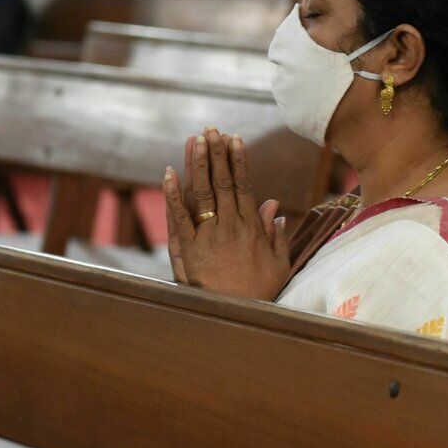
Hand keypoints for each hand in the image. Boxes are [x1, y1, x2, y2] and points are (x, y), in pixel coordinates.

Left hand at [163, 128, 289, 299]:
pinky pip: (178, 217)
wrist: (234, 317)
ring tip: (195, 139)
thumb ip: (276, 235)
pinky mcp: (187, 248)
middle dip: (216, 154)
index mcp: (251, 228)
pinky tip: (168, 173)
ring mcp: (207, 235)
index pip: (244, 185)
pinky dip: (173, 194)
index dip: (239, 161)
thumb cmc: (259, 293)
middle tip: (212, 129)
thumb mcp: (279, 264)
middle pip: (222, 182)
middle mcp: (229, 226)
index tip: (236, 139)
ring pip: (202, 193)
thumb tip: (275, 207)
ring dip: (198, 164)